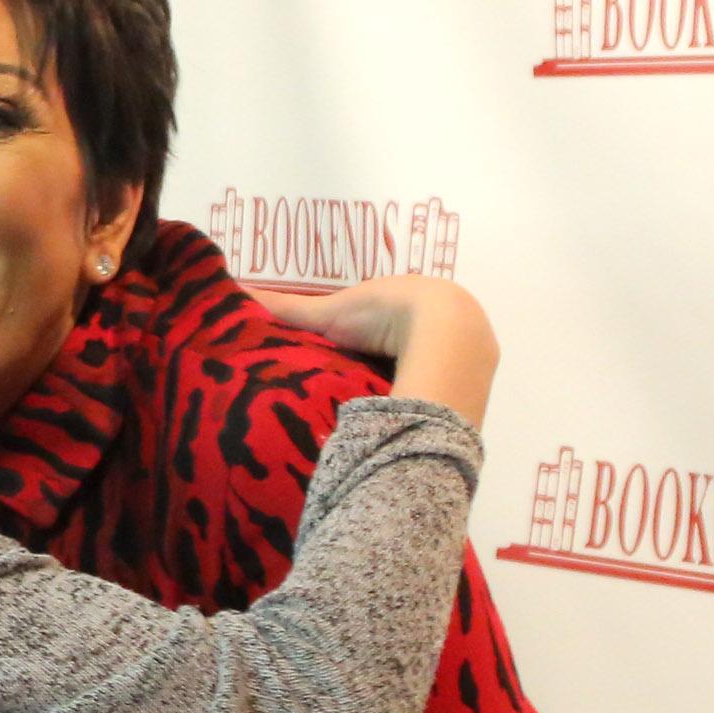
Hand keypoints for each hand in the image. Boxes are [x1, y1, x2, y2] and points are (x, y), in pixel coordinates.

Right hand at [254, 276, 497, 427]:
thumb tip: (237, 293)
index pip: (392, 322)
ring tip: (384, 411)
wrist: (444, 335)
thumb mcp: (331, 313)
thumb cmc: (387, 312)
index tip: (348, 358)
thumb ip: (290, 310)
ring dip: (416, 385)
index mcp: (415, 300)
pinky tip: (413, 420)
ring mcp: (468, 354)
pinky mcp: (477, 384)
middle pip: (415, 348)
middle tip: (361, 389)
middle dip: (392, 365)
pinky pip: (451, 394)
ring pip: (438, 371)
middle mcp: (447, 322)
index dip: (370, 338)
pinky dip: (432, 404)